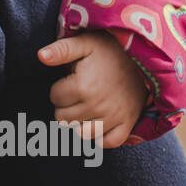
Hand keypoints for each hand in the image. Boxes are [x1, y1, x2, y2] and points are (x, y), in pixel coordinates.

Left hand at [37, 31, 148, 148]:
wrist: (145, 56)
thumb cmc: (111, 49)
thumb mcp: (86, 42)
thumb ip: (62, 49)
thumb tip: (41, 56)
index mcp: (83, 86)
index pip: (55, 98)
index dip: (59, 88)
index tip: (71, 80)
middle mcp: (97, 106)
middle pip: (63, 119)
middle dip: (66, 106)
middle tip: (78, 94)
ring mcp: (113, 117)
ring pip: (81, 134)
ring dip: (79, 123)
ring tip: (85, 107)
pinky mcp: (127, 123)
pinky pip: (107, 142)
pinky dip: (101, 137)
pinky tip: (99, 122)